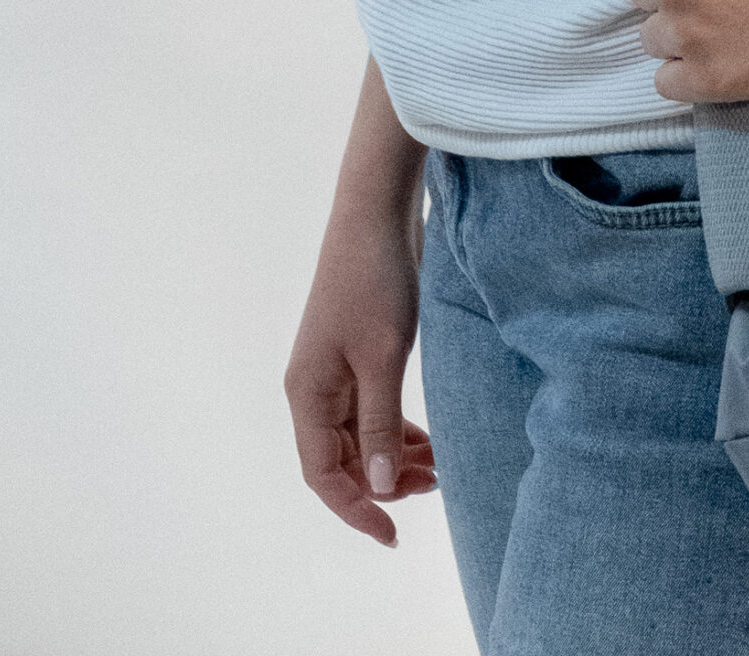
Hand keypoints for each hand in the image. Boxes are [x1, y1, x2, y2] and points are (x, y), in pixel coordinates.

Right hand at [285, 204, 437, 546]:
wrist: (377, 213)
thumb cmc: (375, 281)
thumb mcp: (383, 356)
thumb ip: (381, 423)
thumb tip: (383, 487)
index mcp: (308, 394)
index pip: (323, 475)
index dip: (355, 510)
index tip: (392, 535)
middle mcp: (315, 389)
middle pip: (343, 460)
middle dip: (384, 483)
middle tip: (435, 488)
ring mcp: (336, 371)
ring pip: (361, 436)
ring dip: (395, 457)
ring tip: (440, 469)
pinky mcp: (359, 353)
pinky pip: (373, 409)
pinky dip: (398, 428)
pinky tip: (430, 440)